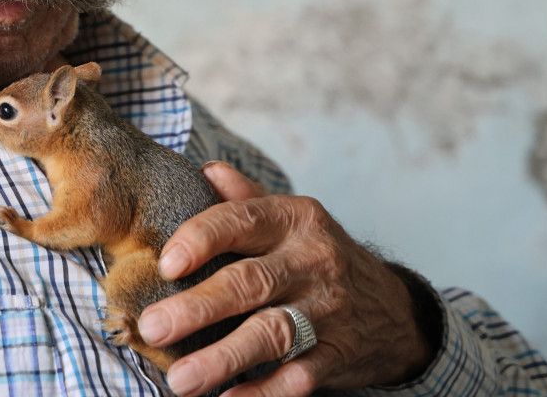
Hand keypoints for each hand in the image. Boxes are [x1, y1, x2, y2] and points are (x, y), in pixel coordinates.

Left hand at [136, 162, 434, 395]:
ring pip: (271, 333)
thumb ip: (245, 198)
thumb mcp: (291, 218)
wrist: (396, 309)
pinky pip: (300, 377)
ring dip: (222, 358)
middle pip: (249, 283)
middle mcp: (312, 261)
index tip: (165, 264)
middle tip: (151, 327)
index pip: (240, 220)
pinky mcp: (339, 355)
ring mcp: (328, 311)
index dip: (200, 240)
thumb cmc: (319, 257)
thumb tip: (203, 171)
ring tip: (178, 379)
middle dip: (197, 307)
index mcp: (293, 220)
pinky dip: (264, 391)